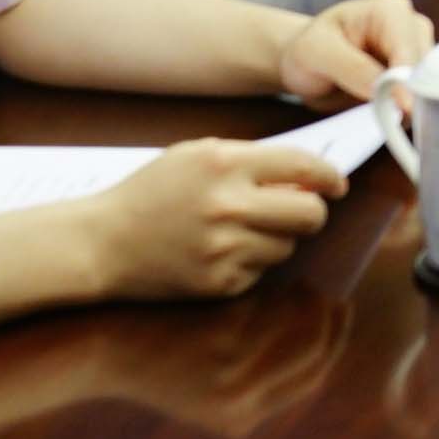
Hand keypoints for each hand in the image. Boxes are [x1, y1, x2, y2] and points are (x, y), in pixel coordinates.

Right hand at [78, 141, 343, 299]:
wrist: (101, 244)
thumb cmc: (151, 193)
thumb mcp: (196, 156)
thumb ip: (252, 159)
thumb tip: (309, 176)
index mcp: (224, 165)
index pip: (304, 167)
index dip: (330, 176)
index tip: (337, 184)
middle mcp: (228, 206)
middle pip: (310, 214)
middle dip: (313, 212)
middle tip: (300, 211)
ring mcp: (224, 248)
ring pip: (288, 246)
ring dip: (277, 239)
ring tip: (241, 231)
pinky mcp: (220, 282)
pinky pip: (261, 271)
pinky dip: (251, 262)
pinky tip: (220, 253)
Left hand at [267, 0, 431, 104]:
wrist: (306, 67)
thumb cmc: (309, 50)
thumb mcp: (316, 53)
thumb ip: (352, 67)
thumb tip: (388, 90)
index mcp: (391, 10)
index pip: (409, 48)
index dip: (408, 79)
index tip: (404, 109)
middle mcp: (412, 28)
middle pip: (427, 67)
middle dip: (410, 94)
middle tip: (386, 117)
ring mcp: (417, 53)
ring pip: (431, 85)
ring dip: (409, 105)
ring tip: (381, 117)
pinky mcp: (416, 77)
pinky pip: (422, 98)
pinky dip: (406, 111)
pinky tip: (387, 117)